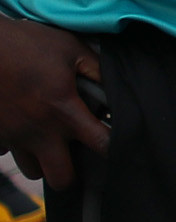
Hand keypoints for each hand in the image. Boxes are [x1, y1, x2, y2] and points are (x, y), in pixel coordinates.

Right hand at [0, 16, 105, 192]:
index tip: (118, 146)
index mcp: (63, 110)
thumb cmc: (25, 43)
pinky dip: (16, 147)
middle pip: (61, 178)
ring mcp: (12, 136)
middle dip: (72, 173)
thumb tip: (117, 87)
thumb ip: (97, 70)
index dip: (115, 149)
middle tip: (76, 156)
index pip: (100, 144)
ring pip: (32, 170)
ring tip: (50, 141)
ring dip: (43, 161)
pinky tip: (22, 128)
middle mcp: (38, 131)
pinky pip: (7, 153)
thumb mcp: (70, 48)